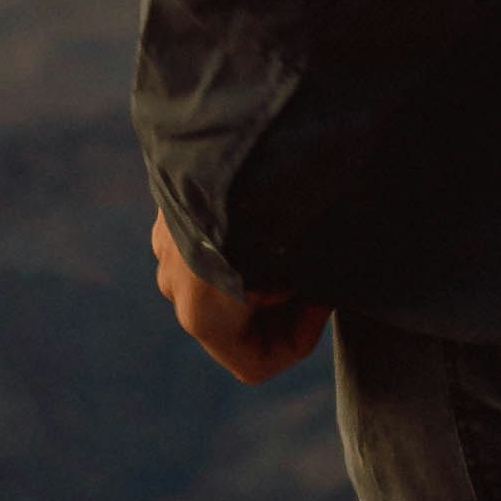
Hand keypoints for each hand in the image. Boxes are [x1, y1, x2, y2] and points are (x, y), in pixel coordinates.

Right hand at [151, 212, 327, 384]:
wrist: (234, 135)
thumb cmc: (276, 208)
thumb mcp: (309, 259)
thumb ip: (313, 290)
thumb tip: (333, 289)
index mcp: (203, 315)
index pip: (256, 365)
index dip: (299, 341)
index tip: (322, 297)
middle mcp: (175, 289)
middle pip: (238, 324)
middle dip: (279, 304)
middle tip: (313, 266)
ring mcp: (167, 248)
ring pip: (222, 281)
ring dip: (258, 269)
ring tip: (291, 233)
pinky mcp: (168, 214)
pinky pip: (208, 244)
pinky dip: (239, 240)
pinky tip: (267, 208)